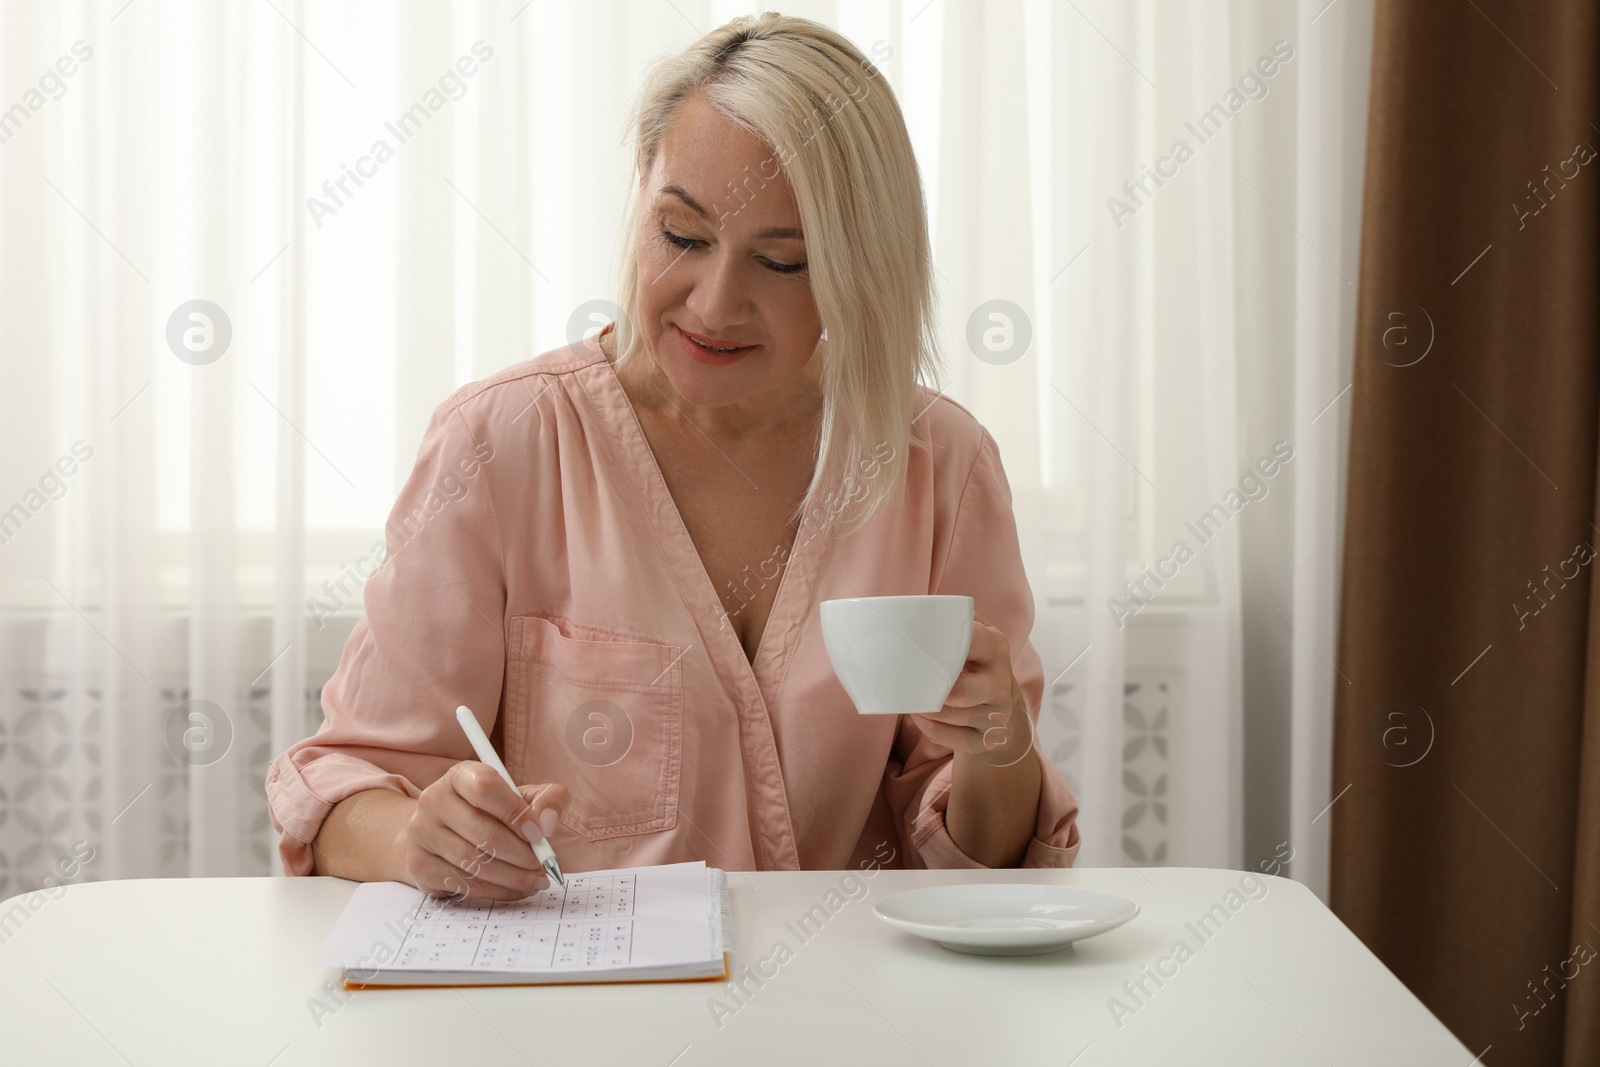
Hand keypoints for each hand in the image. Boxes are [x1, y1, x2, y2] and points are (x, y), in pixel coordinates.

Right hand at [402, 762, 570, 902]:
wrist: (438, 833)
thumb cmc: (490, 813)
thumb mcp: (521, 797)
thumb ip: (547, 799)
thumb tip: (547, 822)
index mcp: (460, 776)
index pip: (486, 788)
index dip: (516, 813)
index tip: (539, 834)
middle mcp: (434, 800)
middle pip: (484, 832)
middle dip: (523, 855)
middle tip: (544, 866)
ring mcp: (421, 833)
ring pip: (475, 863)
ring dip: (514, 877)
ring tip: (535, 880)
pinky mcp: (419, 865)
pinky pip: (464, 884)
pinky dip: (498, 891)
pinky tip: (515, 889)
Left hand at [909, 616, 1033, 768]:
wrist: (1007, 716)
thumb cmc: (979, 668)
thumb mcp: (978, 638)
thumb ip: (956, 620)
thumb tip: (910, 608)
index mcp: (995, 647)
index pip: (971, 640)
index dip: (941, 645)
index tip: (918, 646)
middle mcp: (1001, 682)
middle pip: (962, 692)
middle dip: (933, 690)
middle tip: (913, 682)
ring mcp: (997, 716)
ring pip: (946, 715)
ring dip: (922, 708)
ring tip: (913, 698)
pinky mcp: (987, 742)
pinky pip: (945, 736)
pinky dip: (928, 727)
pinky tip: (923, 717)